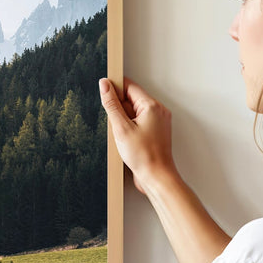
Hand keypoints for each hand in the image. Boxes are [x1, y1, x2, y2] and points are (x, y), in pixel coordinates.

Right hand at [98, 77, 176, 195]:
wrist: (156, 177)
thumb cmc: (143, 156)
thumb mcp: (121, 128)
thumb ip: (111, 104)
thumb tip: (104, 85)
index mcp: (152, 106)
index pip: (130, 86)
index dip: (115, 88)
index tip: (104, 93)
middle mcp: (158, 111)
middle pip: (132, 99)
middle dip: (119, 109)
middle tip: (116, 125)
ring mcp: (158, 122)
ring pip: (134, 112)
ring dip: (124, 120)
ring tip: (123, 136)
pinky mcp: (155, 132)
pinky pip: (139, 122)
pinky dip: (129, 128)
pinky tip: (127, 141)